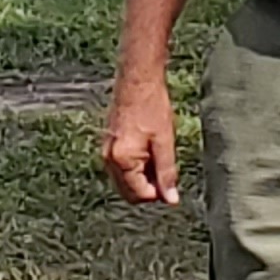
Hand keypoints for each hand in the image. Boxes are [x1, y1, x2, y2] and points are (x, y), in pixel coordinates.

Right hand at [102, 68, 181, 206]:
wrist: (137, 81)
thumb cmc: (151, 106)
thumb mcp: (165, 143)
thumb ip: (166, 173)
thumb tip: (170, 199)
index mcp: (122, 160)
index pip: (140, 194)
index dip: (158, 193)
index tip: (172, 183)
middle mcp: (109, 159)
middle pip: (129, 192)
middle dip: (149, 188)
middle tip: (167, 173)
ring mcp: (107, 152)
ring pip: (126, 181)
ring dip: (143, 178)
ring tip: (159, 157)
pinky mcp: (109, 145)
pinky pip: (122, 168)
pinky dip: (136, 167)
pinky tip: (150, 151)